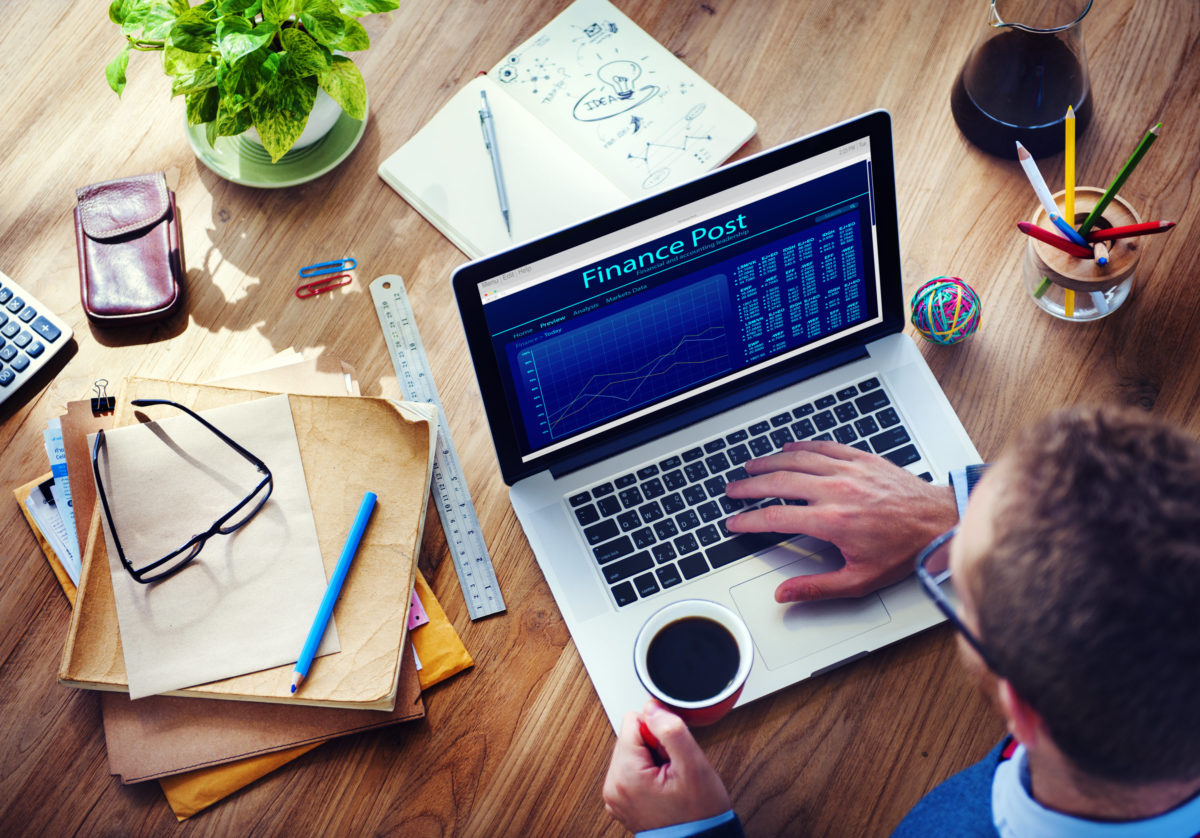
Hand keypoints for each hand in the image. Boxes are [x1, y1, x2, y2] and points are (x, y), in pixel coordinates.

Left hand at [602, 700, 730, 831]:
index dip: (659, 733)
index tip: (671, 755)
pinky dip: (649, 773)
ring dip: (653, 759)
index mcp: (624, 775)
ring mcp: (615, 796)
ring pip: (632, 751)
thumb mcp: (693, 765)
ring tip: (670, 780)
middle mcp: (613, 786)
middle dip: (655, 747)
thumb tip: (652, 707)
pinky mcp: (621, 801)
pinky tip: (664, 787)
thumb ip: (671, 729)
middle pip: (631, 737)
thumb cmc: (700, 814)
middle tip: (673, 770)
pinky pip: (632, 769)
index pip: (633, 721)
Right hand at [725, 440, 957, 602]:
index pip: (776, 517)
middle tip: (733, 490)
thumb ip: (817, 587)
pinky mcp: (861, 459)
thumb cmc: (905, 549)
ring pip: (796, 460)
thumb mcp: (860, 580)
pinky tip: (788, 448)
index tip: (735, 523)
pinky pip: (823, 447)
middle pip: (778, 482)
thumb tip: (785, 594)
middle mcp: (836, 491)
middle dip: (749, 486)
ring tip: (751, 467)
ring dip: (769, 462)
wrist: (939, 521)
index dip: (749, 520)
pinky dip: (801, 446)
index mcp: (832, 521)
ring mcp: (848, 471)